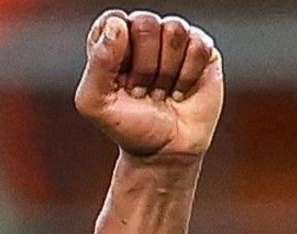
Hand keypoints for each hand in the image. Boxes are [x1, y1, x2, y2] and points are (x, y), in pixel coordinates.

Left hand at [74, 11, 222, 164]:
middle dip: (143, 66)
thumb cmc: (127, 125)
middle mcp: (144, 33)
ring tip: (160, 91)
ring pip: (174, 30)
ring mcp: (174, 39)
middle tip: (141, 90)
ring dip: (166, 72)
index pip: (113, 19)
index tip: (117, 79)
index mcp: (112, 40)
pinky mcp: (201, 49)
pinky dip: (188, 75)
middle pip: (145, 22)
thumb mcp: (95, 103)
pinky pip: (198, 45)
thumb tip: (118, 25)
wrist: (164, 151)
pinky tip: (180, 91)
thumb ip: (97, 62)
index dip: (117, 50)